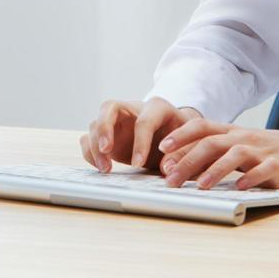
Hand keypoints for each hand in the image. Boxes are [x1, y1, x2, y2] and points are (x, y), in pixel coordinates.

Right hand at [80, 97, 202, 172]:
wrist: (176, 142)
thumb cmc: (183, 140)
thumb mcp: (188, 145)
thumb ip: (180, 154)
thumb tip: (167, 168)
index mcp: (157, 108)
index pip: (144, 120)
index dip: (140, 141)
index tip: (139, 164)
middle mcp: (133, 109)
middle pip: (110, 107)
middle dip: (105, 128)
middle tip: (107, 150)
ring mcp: (117, 122)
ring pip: (96, 123)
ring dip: (96, 146)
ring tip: (106, 170)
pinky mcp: (107, 136)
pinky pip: (90, 138)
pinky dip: (90, 152)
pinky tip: (101, 167)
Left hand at [155, 118, 278, 190]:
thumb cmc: (265, 150)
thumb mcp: (238, 145)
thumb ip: (212, 152)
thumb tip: (176, 166)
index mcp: (231, 132)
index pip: (201, 127)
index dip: (181, 136)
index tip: (161, 148)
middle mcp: (243, 138)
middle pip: (212, 144)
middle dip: (188, 160)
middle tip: (170, 178)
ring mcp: (261, 152)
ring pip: (234, 155)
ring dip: (215, 170)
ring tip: (201, 186)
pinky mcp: (278, 167)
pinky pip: (262, 171)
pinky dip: (250, 179)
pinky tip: (239, 188)